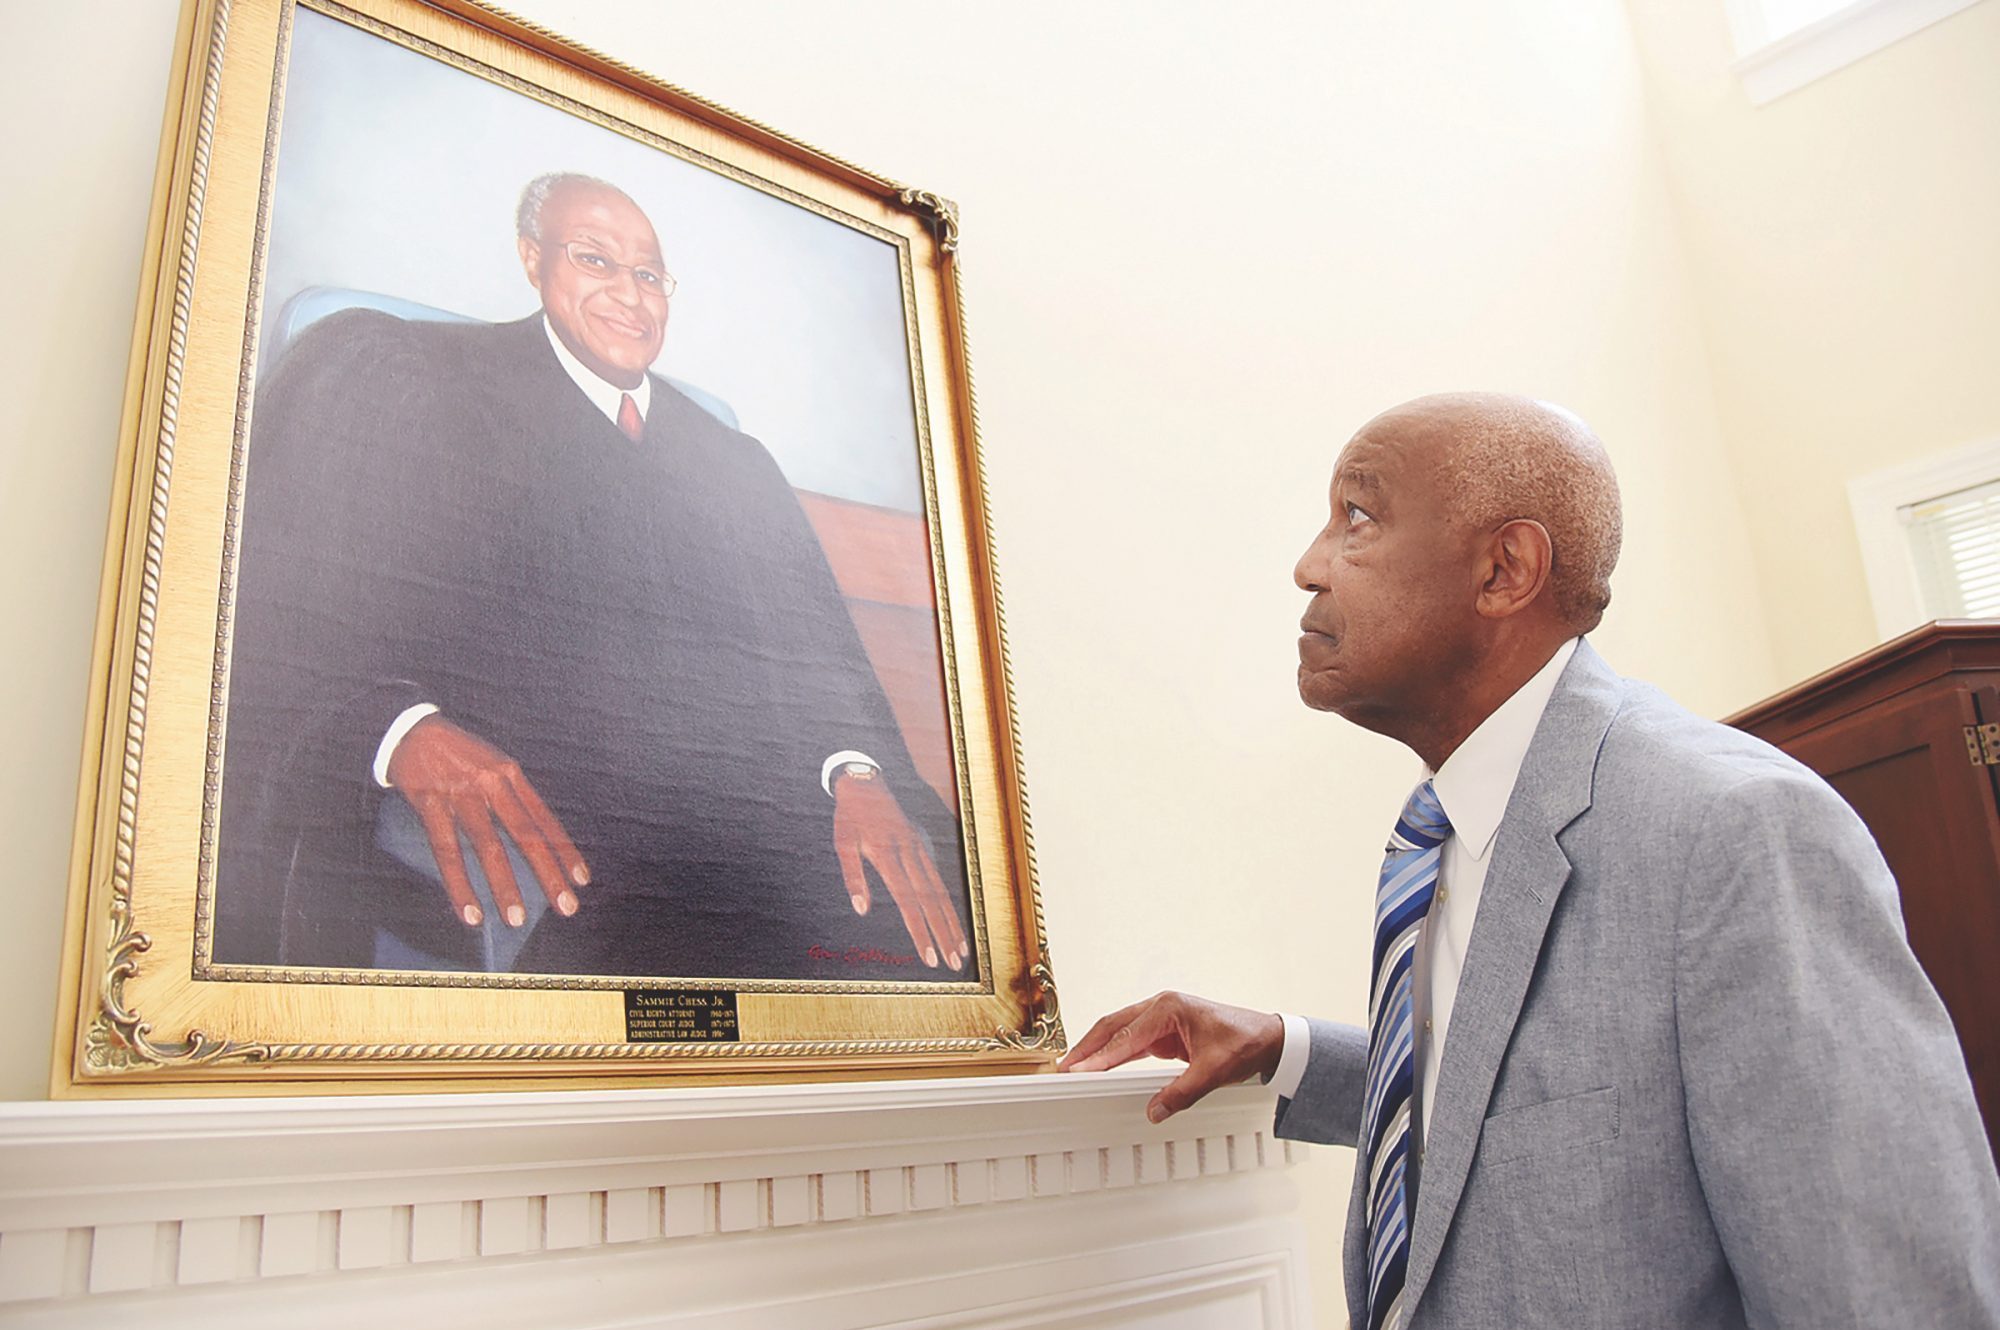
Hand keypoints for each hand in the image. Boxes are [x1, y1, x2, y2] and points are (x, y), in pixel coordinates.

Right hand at [384, 714, 588, 927]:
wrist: (410, 730)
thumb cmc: (458, 755)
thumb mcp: (492, 765)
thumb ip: (512, 797)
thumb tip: (535, 838)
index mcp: (510, 775)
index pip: (544, 819)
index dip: (564, 850)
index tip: (581, 880)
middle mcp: (491, 784)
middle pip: (526, 835)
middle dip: (548, 874)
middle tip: (566, 907)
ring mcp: (461, 795)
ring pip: (488, 846)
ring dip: (504, 885)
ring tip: (516, 918)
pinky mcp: (431, 804)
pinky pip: (447, 851)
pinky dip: (459, 884)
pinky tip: (470, 911)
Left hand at [832, 772, 967, 970]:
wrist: (865, 782)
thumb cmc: (849, 817)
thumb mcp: (843, 844)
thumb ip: (853, 877)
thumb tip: (861, 909)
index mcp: (888, 856)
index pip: (908, 903)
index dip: (920, 931)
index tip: (929, 956)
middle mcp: (909, 854)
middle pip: (931, 902)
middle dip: (944, 934)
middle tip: (953, 962)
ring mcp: (919, 849)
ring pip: (940, 891)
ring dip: (951, 922)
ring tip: (961, 949)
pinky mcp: (922, 845)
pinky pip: (938, 878)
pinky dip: (947, 902)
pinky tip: (952, 919)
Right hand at [1058, 992, 1284, 1123]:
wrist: (1268, 1037)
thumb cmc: (1245, 1042)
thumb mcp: (1213, 1071)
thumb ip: (1182, 1093)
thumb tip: (1155, 1111)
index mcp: (1169, 1009)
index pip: (1125, 1037)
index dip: (1100, 1057)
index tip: (1078, 1071)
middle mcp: (1161, 1008)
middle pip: (1113, 1026)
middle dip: (1087, 1047)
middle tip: (1063, 1067)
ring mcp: (1162, 1018)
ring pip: (1119, 1031)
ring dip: (1097, 1049)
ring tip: (1074, 1067)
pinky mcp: (1165, 1032)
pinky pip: (1132, 1042)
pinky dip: (1114, 1054)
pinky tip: (1101, 1066)